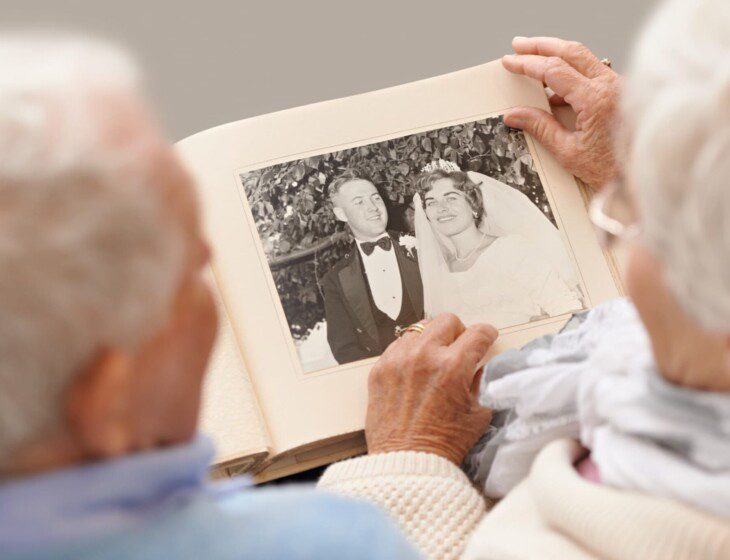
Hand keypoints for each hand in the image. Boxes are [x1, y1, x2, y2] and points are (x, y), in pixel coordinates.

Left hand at [365, 314, 497, 464]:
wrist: (407, 463)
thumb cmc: (444, 443)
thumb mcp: (479, 413)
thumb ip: (483, 382)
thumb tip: (481, 364)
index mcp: (453, 367)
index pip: (477, 333)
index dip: (487, 335)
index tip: (486, 338)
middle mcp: (424, 357)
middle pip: (447, 321)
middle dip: (459, 332)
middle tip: (460, 348)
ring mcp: (398, 361)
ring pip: (420, 329)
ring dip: (432, 340)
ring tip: (435, 360)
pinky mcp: (379, 369)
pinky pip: (398, 345)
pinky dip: (410, 352)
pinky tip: (416, 370)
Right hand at [502, 36, 622, 188]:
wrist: (642, 176)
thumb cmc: (612, 169)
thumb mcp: (568, 152)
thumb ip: (540, 128)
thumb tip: (516, 115)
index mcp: (596, 100)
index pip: (555, 70)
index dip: (528, 64)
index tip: (511, 62)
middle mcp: (611, 86)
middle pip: (571, 51)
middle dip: (541, 46)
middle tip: (520, 45)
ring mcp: (619, 86)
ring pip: (584, 58)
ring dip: (557, 55)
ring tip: (534, 58)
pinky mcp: (621, 91)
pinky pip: (593, 72)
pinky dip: (571, 72)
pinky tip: (555, 86)